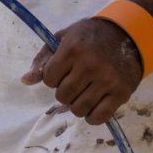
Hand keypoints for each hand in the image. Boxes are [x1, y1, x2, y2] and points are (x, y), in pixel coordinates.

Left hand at [21, 18, 144, 124]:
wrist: (126, 35)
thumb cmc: (88, 37)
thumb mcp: (62, 39)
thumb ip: (43, 60)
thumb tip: (25, 81)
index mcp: (72, 49)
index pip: (49, 79)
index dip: (52, 78)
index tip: (61, 72)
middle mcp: (90, 65)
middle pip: (63, 96)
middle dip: (64, 92)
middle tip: (73, 83)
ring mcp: (107, 80)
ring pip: (79, 109)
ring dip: (76, 105)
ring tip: (82, 94)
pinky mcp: (122, 93)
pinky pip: (100, 117)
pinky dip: (91, 117)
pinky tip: (92, 107)